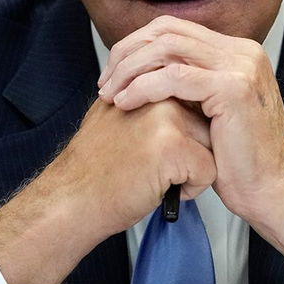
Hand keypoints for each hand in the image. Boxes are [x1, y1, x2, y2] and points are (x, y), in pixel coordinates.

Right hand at [47, 96, 216, 235]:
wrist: (72, 198)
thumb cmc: (93, 167)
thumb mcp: (116, 117)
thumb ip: (144, 102)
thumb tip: (173, 100)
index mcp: (145, 85)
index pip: (193, 103)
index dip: (183, 135)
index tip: (161, 151)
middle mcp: (157, 96)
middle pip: (206, 123)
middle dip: (191, 150)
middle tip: (155, 166)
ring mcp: (166, 119)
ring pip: (211, 146)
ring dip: (193, 168)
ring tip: (156, 176)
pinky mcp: (174, 147)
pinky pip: (209, 170)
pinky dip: (191, 189)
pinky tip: (160, 189)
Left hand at [97, 15, 283, 283]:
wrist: (274, 194)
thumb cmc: (241, 164)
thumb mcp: (211, 113)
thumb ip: (189, 87)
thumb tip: (145, 73)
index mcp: (238, 52)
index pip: (175, 29)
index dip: (137, 46)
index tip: (114, 73)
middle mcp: (243, 51)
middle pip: (168, 30)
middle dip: (128, 53)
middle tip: (105, 82)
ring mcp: (241, 66)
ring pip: (167, 47)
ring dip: (130, 69)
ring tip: (110, 94)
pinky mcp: (233, 88)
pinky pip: (174, 76)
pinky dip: (143, 87)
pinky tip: (126, 103)